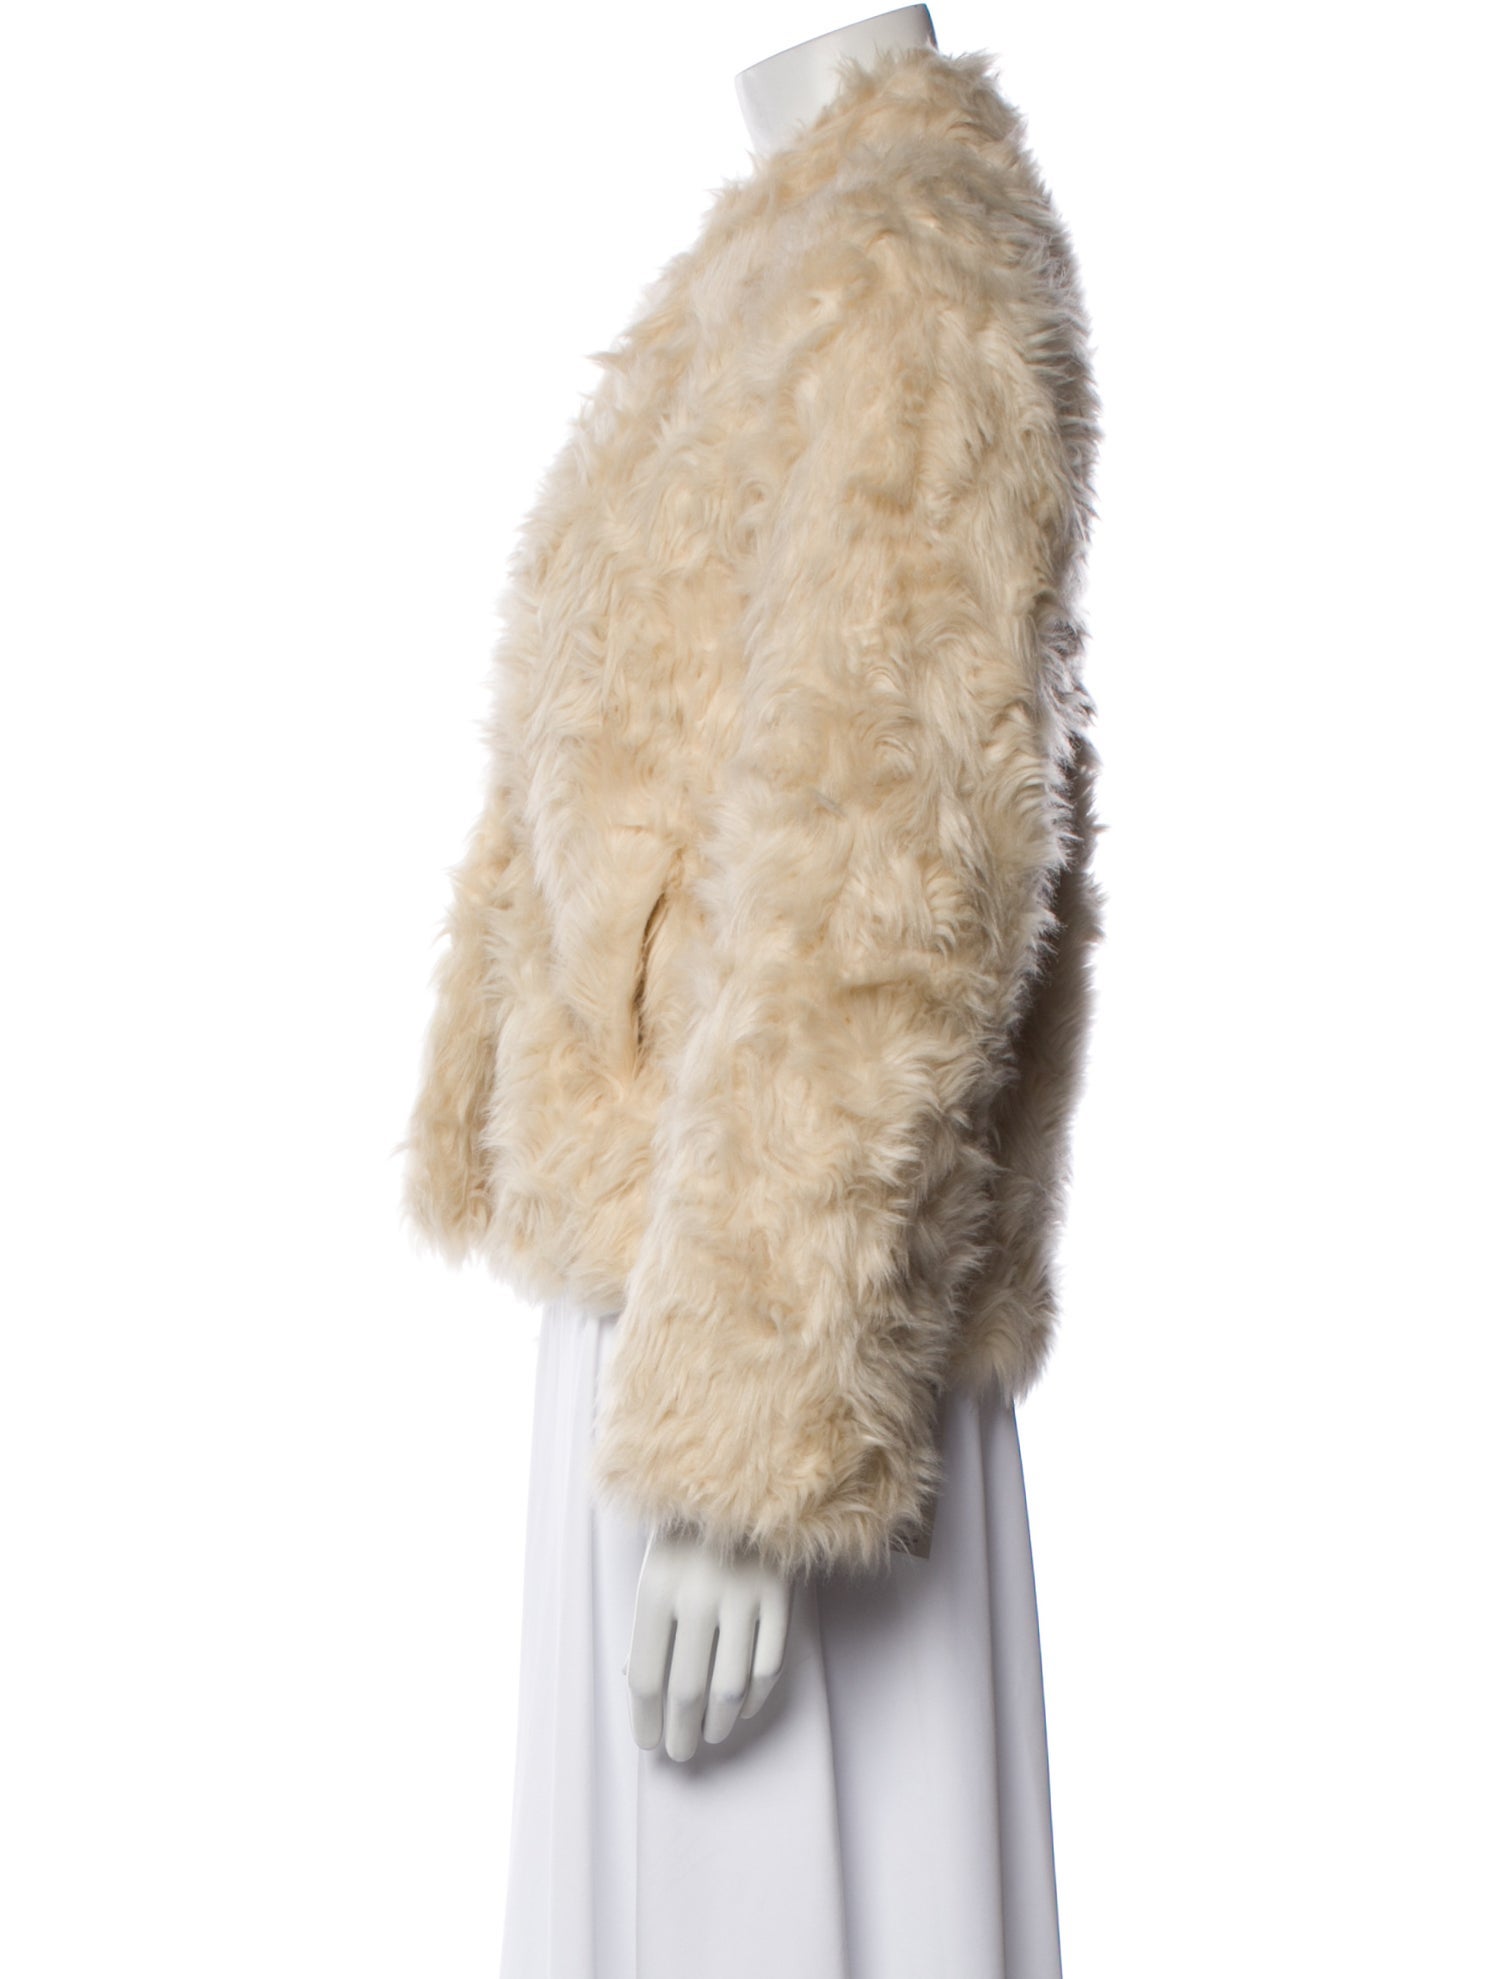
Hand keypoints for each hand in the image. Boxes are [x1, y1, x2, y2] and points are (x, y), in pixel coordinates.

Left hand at [624, 1524, 792, 1760]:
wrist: (740, 1474)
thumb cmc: (687, 1530)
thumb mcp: (653, 1569)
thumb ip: (647, 1626)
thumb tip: (641, 1687)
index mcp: (655, 1588)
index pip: (645, 1676)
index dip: (644, 1720)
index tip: (649, 1744)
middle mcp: (696, 1594)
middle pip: (686, 1690)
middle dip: (681, 1733)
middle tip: (681, 1753)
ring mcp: (742, 1594)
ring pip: (730, 1686)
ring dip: (718, 1723)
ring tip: (709, 1736)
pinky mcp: (778, 1595)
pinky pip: (769, 1664)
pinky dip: (755, 1697)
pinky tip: (743, 1708)